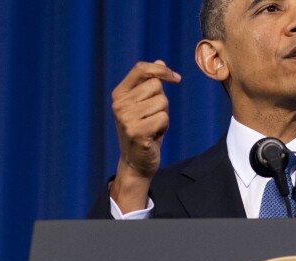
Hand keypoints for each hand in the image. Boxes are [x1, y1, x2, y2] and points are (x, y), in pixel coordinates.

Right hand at [110, 60, 180, 212]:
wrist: (136, 162)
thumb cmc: (144, 132)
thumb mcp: (145, 105)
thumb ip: (150, 85)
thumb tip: (161, 62)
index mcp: (120, 94)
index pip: (141, 69)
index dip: (162, 70)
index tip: (176, 78)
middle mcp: (120, 104)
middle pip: (157, 86)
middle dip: (162, 102)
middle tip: (153, 118)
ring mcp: (126, 118)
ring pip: (162, 102)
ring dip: (164, 116)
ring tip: (152, 127)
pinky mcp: (136, 131)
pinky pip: (163, 118)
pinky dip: (164, 127)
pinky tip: (154, 136)